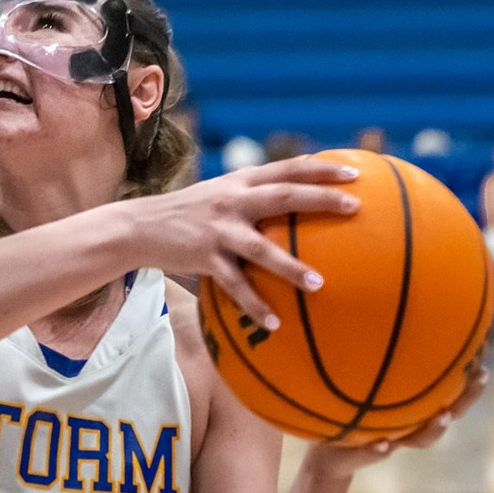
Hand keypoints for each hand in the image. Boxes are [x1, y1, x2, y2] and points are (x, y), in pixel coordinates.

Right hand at [121, 158, 358, 328]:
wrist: (138, 226)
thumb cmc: (187, 213)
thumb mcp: (218, 193)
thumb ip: (252, 195)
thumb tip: (297, 200)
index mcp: (240, 182)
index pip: (286, 169)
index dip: (321, 169)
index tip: (355, 174)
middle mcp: (231, 201)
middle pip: (282, 196)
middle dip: (319, 199)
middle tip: (354, 207)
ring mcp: (218, 229)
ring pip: (261, 248)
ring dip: (291, 267)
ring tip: (319, 284)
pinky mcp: (203, 257)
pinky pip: (234, 285)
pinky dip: (254, 305)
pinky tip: (274, 323)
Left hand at [305, 360, 489, 475]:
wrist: (328, 451)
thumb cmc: (348, 409)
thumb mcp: (359, 382)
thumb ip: (375, 361)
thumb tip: (386, 314)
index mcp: (416, 408)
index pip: (450, 392)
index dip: (469, 377)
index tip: (484, 356)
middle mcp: (411, 425)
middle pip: (449, 413)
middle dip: (466, 396)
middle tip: (480, 376)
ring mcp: (392, 440)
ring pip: (420, 439)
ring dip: (434, 429)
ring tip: (442, 417)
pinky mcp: (365, 454)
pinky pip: (373, 453)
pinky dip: (379, 450)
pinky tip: (384, 445)